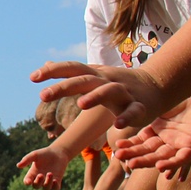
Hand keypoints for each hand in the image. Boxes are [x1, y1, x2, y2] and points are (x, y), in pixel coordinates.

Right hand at [16, 145, 68, 189]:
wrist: (58, 152)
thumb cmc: (44, 153)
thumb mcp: (35, 155)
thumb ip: (26, 160)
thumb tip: (18, 166)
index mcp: (32, 173)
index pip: (27, 181)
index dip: (27, 182)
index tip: (28, 181)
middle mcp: (40, 178)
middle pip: (36, 186)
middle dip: (38, 182)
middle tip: (41, 174)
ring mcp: (48, 180)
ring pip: (46, 188)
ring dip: (47, 183)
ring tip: (50, 173)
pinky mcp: (57, 180)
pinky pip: (56, 188)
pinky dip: (55, 186)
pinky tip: (55, 180)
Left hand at [31, 60, 166, 131]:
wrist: (158, 86)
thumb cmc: (119, 83)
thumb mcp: (94, 76)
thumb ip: (71, 72)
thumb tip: (46, 64)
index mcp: (96, 75)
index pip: (72, 68)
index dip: (53, 71)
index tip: (32, 77)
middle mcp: (108, 81)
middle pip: (85, 80)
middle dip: (64, 87)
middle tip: (43, 95)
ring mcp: (125, 93)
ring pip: (110, 91)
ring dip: (95, 96)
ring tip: (80, 105)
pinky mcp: (140, 107)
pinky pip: (134, 111)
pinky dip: (126, 117)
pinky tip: (116, 125)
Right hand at [114, 96, 190, 179]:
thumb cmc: (182, 96)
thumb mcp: (157, 108)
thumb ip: (142, 116)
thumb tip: (120, 119)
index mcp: (159, 130)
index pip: (141, 142)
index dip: (130, 146)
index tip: (117, 148)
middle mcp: (167, 139)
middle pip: (148, 150)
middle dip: (134, 154)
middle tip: (119, 157)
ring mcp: (179, 143)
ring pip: (161, 156)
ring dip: (147, 161)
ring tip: (132, 164)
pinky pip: (181, 158)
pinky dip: (171, 163)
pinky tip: (159, 167)